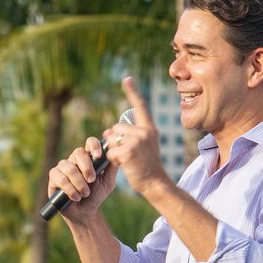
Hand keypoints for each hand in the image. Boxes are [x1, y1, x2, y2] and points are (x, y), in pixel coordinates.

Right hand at [47, 136, 117, 221]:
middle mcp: (74, 159)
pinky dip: (70, 189)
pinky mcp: (54, 176)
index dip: (94, 146)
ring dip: (79, 183)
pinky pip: (61, 178)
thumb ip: (111, 168)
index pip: (90, 142)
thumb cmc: (96, 195)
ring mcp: (63, 167)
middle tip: (92, 180)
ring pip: (69, 168)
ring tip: (85, 194)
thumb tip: (117, 154)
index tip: (98, 156)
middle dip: (87, 168)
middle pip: (78, 152)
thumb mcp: (108, 182)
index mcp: (88, 158)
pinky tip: (75, 197)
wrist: (85, 212)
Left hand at [102, 76, 168, 196]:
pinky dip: (113, 160)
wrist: (155, 183)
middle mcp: (144, 132)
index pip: (140, 106)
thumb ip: (129, 136)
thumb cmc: (148, 167)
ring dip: (114, 151)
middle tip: (127, 155)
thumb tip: (107, 131)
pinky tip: (124, 165)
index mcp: (149, 129)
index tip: (127, 79)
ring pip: (112, 140)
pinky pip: (111, 152)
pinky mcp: (128, 152)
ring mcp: (136, 141)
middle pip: (116, 128)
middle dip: (115, 140)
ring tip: (127, 161)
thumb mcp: (144, 147)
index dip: (132, 92)